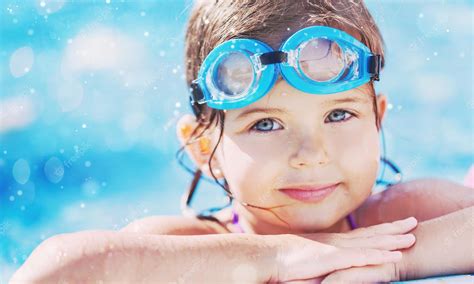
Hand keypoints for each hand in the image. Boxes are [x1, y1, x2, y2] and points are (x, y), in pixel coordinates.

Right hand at [271, 217, 416, 282]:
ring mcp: (336, 249)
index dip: (381, 230)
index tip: (396, 225)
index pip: (362, 234)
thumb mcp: (309, 260)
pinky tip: (394, 256)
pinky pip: (361, 257)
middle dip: (393, 228)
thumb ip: (324, 263)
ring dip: (392, 240)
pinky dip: (379, 256)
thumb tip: (331, 268)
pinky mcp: (332, 259)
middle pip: (371, 233)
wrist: (269, 256)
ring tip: (412, 237)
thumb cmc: (284, 261)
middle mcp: (337, 242)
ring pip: (371, 243)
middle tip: (413, 222)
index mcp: (333, 243)